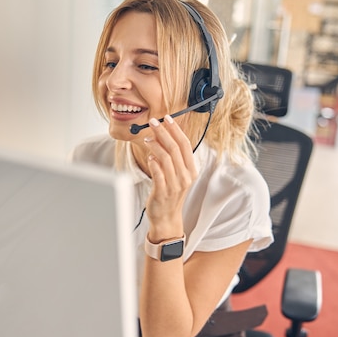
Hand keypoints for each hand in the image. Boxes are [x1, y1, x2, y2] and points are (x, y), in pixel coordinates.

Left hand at [143, 115, 197, 241]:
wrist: (166, 217)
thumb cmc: (169, 193)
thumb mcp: (176, 174)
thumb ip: (172, 158)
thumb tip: (163, 137)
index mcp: (191, 170)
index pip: (185, 144)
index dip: (176, 130)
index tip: (167, 118)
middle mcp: (185, 177)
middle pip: (175, 148)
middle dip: (163, 132)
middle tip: (153, 122)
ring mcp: (175, 185)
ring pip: (165, 158)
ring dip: (155, 145)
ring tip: (146, 138)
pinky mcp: (163, 192)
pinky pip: (158, 173)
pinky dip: (153, 162)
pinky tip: (148, 156)